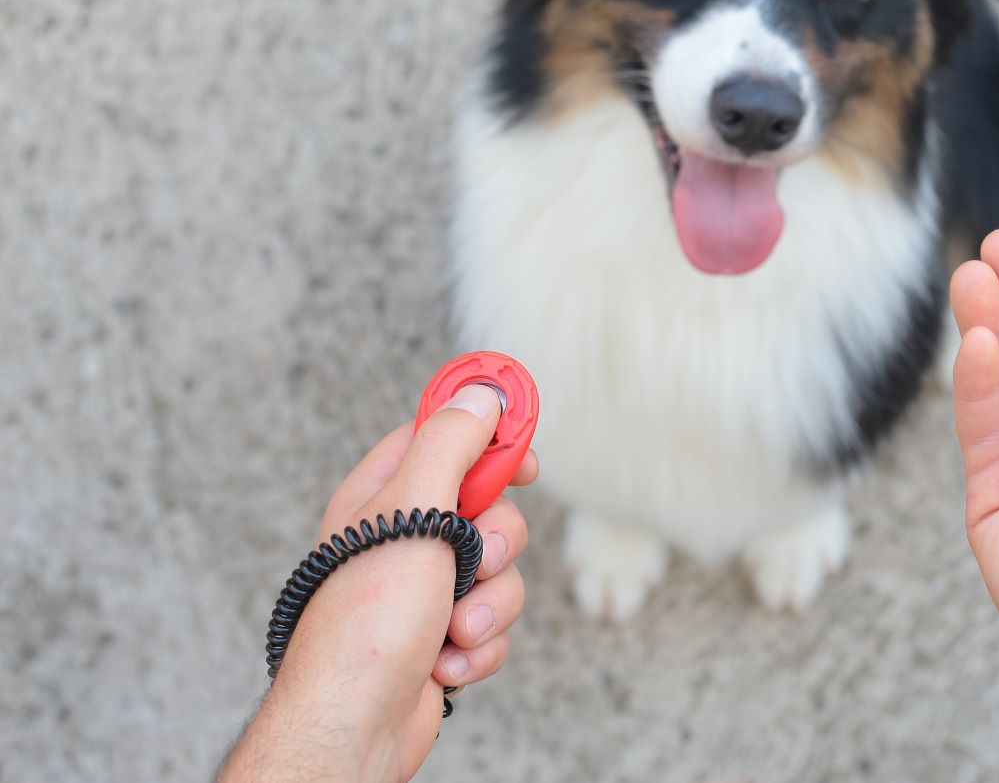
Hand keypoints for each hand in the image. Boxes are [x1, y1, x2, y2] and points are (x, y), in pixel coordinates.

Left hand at [221, 385, 538, 782]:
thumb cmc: (366, 621)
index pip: (443, 434)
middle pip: (491, 506)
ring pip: (503, 571)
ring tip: (452, 630)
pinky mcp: (446, 636)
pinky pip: (495, 623)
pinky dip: (479, 647)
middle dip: (499, 542)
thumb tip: (482, 393)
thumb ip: (451, 444)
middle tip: (476, 556)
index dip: (489, 432)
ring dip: (489, 606)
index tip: (524, 447)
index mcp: (384, 494)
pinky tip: (444, 663)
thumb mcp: (412, 513)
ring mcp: (428, 588)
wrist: (353, 725)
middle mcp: (406, 536)